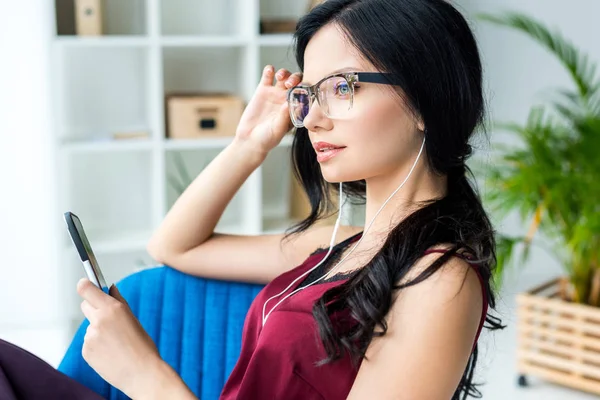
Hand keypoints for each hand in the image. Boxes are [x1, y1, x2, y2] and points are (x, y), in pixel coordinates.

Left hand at [77, 278, 160, 397]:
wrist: (142, 374)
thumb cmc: (143, 347)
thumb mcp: (134, 319)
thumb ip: (119, 302)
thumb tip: (110, 288)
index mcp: (113, 308)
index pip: (86, 288)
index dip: (85, 285)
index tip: (85, 284)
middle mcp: (99, 320)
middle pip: (85, 305)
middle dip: (94, 307)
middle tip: (108, 317)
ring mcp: (90, 336)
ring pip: (90, 325)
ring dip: (98, 329)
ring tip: (116, 342)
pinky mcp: (86, 351)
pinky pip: (88, 341)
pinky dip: (97, 345)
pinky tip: (111, 351)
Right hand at [235, 65, 302, 154]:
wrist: (250, 140)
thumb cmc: (267, 139)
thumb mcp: (278, 129)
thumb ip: (284, 117)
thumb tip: (289, 103)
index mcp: (295, 108)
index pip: (305, 94)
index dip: (305, 88)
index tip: (301, 89)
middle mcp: (287, 99)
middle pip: (296, 82)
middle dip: (295, 79)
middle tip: (289, 84)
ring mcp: (275, 94)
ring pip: (284, 76)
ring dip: (284, 73)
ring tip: (279, 77)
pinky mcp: (262, 90)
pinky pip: (267, 76)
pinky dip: (269, 70)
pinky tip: (270, 70)